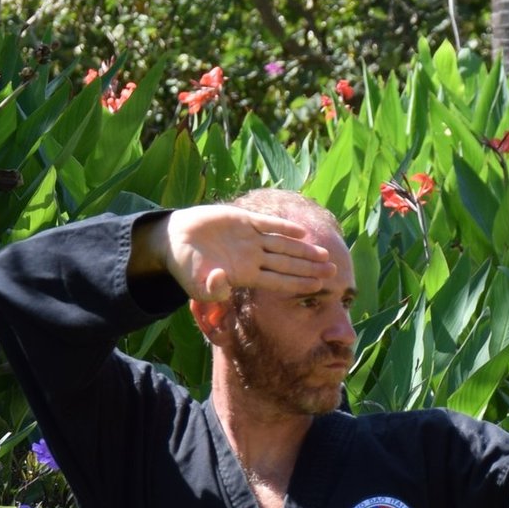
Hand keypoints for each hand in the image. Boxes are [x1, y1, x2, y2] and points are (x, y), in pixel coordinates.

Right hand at [137, 204, 337, 303]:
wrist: (173, 241)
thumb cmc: (186, 268)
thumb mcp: (196, 286)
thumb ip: (212, 288)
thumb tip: (224, 282)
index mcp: (245, 275)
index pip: (278, 281)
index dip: (298, 283)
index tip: (319, 287)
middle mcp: (252, 257)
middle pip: (287, 263)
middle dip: (310, 267)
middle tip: (334, 271)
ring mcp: (249, 238)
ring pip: (283, 244)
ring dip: (304, 248)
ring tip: (325, 254)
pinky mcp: (242, 219)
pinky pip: (267, 224)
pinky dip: (282, 227)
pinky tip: (301, 231)